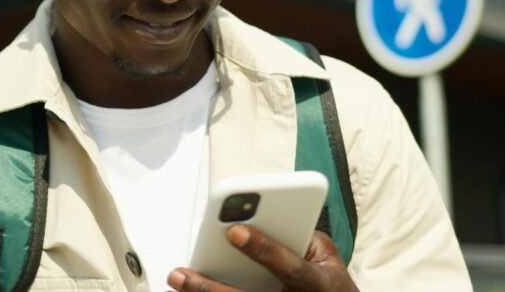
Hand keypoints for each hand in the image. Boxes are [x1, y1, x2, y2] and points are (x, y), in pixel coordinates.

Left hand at [167, 225, 358, 291]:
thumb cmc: (327, 279)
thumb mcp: (325, 255)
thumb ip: (297, 235)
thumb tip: (256, 220)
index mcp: (319, 283)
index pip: (289, 267)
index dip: (264, 249)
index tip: (233, 231)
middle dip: (211, 288)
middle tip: (181, 273)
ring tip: (177, 281)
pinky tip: (191, 290)